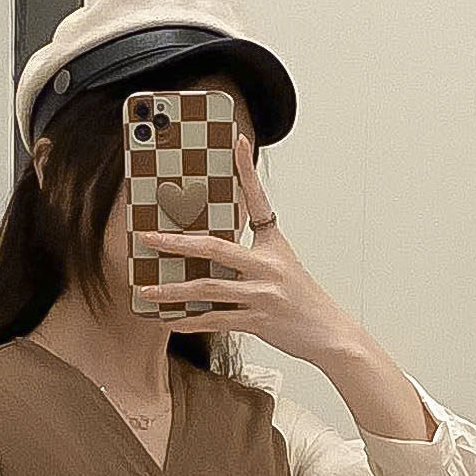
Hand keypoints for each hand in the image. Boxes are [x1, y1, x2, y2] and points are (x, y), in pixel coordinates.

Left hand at [137, 124, 351, 365]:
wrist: (329, 332)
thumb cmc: (303, 298)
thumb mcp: (283, 263)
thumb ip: (253, 252)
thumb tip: (214, 247)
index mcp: (273, 246)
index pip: (258, 201)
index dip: (247, 171)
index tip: (236, 142)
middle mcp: (268, 267)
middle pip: (214, 248)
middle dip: (176, 243)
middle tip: (147, 238)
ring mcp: (263, 294)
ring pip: (208, 289)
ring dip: (173, 290)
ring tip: (146, 291)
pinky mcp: (259, 320)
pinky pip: (217, 320)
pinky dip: (191, 321)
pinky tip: (171, 321)